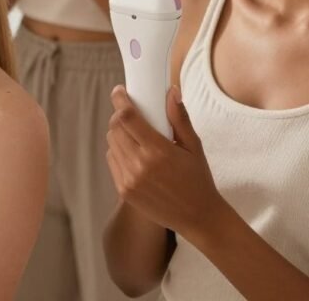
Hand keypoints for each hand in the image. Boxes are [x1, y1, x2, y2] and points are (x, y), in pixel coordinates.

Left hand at [106, 85, 222, 239]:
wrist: (198, 217)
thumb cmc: (198, 178)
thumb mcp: (193, 145)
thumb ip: (179, 117)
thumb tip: (171, 91)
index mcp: (158, 151)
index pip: (127, 117)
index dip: (120, 100)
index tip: (119, 91)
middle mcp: (140, 166)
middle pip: (115, 128)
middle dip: (119, 115)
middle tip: (129, 111)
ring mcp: (130, 180)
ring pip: (111, 143)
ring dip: (118, 132)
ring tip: (131, 131)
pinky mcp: (124, 191)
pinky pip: (112, 160)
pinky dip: (117, 150)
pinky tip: (131, 150)